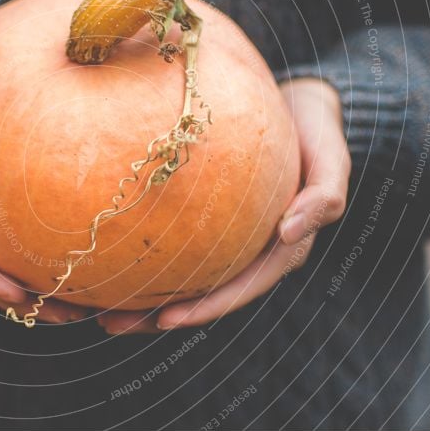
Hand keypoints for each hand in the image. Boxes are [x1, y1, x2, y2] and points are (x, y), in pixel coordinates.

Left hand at [97, 77, 351, 333]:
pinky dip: (144, 255)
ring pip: (182, 277)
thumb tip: (288, 232)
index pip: (240, 289)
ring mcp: (228, 238)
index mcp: (280, 249)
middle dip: (157, 315)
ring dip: (141, 297)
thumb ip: (323, 196)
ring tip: (97, 308)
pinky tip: (107, 255)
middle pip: (201, 294)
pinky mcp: (207, 218)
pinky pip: (174, 241)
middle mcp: (250, 251)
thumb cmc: (316, 131)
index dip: (205, 308)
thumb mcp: (331, 159)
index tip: (166, 320)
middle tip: (111, 323)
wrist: (298, 106)